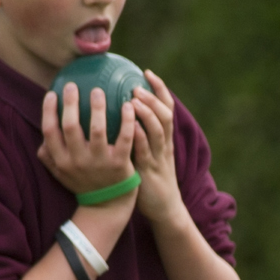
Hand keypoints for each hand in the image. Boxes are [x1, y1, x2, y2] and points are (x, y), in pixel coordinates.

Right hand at [37, 81, 138, 198]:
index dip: (48, 111)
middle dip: (70, 103)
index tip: (53, 93)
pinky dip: (126, 121)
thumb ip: (48, 154)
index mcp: (62, 160)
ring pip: (98, 130)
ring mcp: (100, 163)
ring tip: (98, 90)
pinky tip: (128, 106)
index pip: (49, 131)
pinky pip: (125, 139)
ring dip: (98, 108)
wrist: (108, 206)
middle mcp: (78, 161)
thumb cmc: (83, 182)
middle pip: (71, 127)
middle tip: (73, 85)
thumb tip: (43, 133)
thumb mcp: (60, 173)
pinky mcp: (121, 165)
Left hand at [127, 71, 182, 221]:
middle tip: (137, 85)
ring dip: (147, 113)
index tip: (147, 72)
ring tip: (133, 100)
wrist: (163, 208)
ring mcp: (159, 157)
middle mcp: (164, 144)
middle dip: (153, 98)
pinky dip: (140, 137)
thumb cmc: (148, 179)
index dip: (159, 90)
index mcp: (163, 138)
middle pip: (165, 115)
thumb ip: (134, 133)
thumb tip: (113, 113)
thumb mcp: (145, 152)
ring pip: (158, 130)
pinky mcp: (151, 171)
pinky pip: (147, 151)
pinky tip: (130, 126)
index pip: (166, 108)